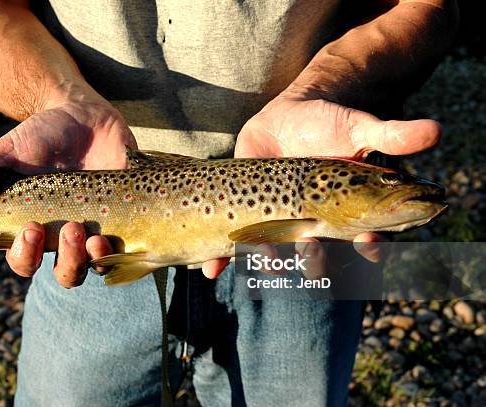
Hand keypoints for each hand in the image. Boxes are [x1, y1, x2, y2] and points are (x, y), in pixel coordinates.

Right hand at [0, 99, 136, 287]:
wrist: (83, 114)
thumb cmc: (40, 136)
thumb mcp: (8, 153)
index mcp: (32, 226)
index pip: (23, 259)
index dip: (24, 254)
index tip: (29, 228)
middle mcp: (63, 235)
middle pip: (65, 272)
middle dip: (67, 260)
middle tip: (70, 230)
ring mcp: (96, 228)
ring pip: (95, 265)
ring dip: (94, 258)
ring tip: (93, 235)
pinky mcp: (124, 217)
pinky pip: (126, 244)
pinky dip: (122, 245)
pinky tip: (116, 230)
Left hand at [202, 90, 440, 278]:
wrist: (291, 114)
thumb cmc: (332, 123)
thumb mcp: (358, 127)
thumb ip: (390, 135)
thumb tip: (437, 130)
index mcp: (347, 214)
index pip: (367, 242)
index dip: (369, 247)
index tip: (366, 241)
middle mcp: (316, 227)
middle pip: (320, 259)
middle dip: (314, 261)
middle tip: (309, 250)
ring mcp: (280, 225)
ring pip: (277, 257)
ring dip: (268, 263)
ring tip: (259, 260)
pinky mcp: (249, 216)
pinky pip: (237, 245)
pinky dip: (224, 258)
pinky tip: (212, 269)